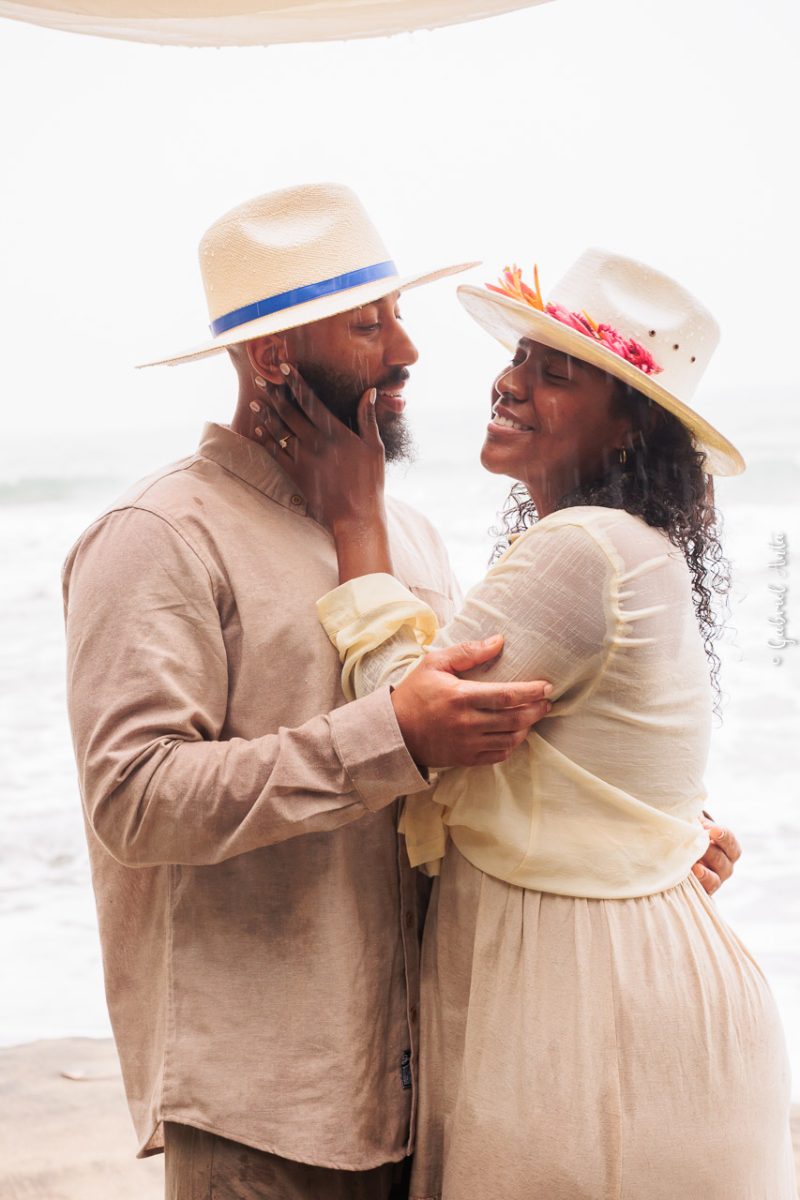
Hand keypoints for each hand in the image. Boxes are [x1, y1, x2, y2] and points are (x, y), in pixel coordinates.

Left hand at [262, 364, 384, 531]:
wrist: (356, 515)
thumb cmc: (370, 481)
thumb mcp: (374, 447)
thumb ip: (368, 418)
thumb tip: (370, 392)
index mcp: (335, 432)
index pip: (310, 400)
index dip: (295, 382)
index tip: (284, 367)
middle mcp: (315, 442)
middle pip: (289, 412)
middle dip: (274, 393)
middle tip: (260, 379)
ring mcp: (303, 459)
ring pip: (279, 430)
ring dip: (265, 414)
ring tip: (255, 401)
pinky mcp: (296, 474)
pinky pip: (275, 453)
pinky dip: (265, 440)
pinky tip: (258, 429)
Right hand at [391, 635, 551, 767]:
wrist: (395, 731)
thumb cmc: (415, 693)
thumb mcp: (434, 663)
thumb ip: (467, 652)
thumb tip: (498, 641)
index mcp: (461, 697)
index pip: (507, 695)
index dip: (532, 692)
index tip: (547, 687)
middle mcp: (467, 723)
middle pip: (515, 719)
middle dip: (537, 710)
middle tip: (547, 702)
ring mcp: (468, 744)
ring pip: (510, 739)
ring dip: (527, 727)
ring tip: (533, 716)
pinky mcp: (466, 758)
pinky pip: (499, 754)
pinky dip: (512, 744)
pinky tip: (515, 733)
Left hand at [691, 817, 741, 894]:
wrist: (682, 854)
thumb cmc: (692, 835)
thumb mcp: (697, 825)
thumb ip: (697, 820)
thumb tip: (691, 812)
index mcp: (727, 848)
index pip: (731, 843)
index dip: (724, 836)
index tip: (713, 830)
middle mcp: (725, 866)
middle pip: (724, 861)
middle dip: (711, 852)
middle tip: (699, 846)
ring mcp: (715, 880)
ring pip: (715, 880)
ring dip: (705, 873)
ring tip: (694, 866)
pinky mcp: (703, 891)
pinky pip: (704, 891)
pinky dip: (698, 885)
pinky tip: (690, 876)